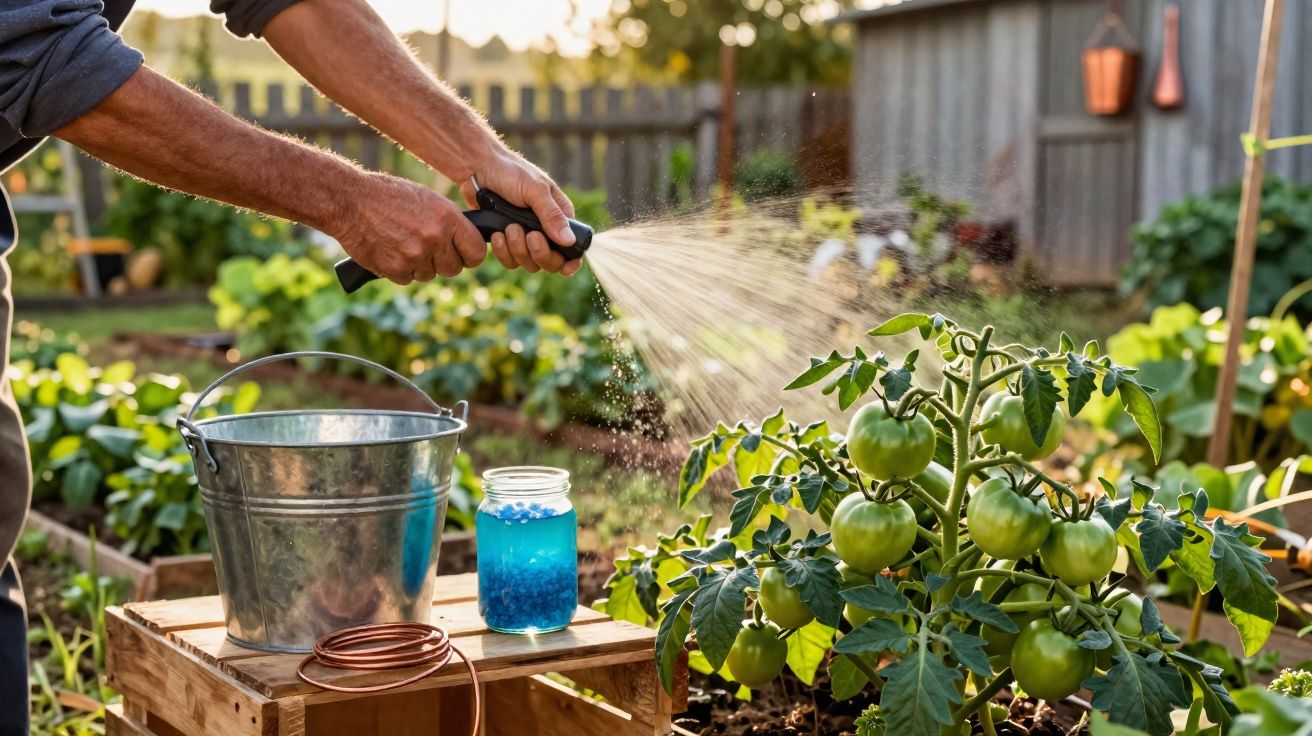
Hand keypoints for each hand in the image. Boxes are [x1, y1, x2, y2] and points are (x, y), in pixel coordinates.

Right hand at [337, 173, 485, 284]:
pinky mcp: (395, 269)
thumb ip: (448, 223)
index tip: (463, 255)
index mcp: (447, 217)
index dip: (470, 256)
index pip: (476, 252)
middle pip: (453, 269)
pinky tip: (389, 249)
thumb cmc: (388, 196)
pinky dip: (400, 269)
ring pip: (429, 275)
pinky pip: (407, 279)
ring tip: (402, 242)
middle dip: (443, 262)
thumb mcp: (427, 199)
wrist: (350, 201)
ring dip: (419, 265)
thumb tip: (464, 243)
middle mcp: (435, 238)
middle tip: (427, 248)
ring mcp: (415, 256)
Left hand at [460, 148, 582, 275]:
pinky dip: (503, 252)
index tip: (565, 267)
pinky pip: (510, 261)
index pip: (572, 248)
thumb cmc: (510, 172)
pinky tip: (497, 234)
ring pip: (529, 264)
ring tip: (508, 228)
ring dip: (518, 250)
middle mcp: (545, 230)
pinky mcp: (506, 241)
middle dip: (539, 253)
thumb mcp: (534, 190)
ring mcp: (525, 237)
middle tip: (529, 235)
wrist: (477, 168)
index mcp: (559, 216)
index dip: (570, 261)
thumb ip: (551, 215)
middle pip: (551, 262)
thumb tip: (569, 241)